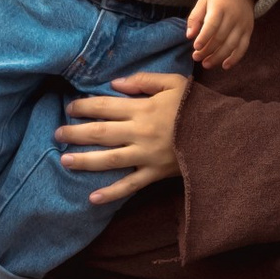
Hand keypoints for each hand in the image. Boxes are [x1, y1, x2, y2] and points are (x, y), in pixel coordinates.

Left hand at [56, 67, 187, 203]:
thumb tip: (115, 84)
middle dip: (76, 132)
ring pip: (109, 159)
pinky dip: (111, 193)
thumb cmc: (198, 106)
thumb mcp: (174, 83)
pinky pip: (130, 185)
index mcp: (143, 108)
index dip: (85, 107)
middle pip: (101, 132)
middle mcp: (140, 132)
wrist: (222, 134)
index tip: (70, 108)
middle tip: (57, 133)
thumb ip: (144, 80)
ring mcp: (146, 155)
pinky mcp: (155, 174)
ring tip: (64, 160)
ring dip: (85, 160)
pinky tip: (92, 198)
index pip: (106, 107)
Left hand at [186, 0, 255, 72]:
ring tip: (206, 64)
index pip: (212, 24)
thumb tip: (189, 36)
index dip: (204, 37)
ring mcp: (242, 25)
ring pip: (231, 45)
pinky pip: (243, 47)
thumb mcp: (203, 1)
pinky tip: (225, 66)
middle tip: (196, 57)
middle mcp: (233, 16)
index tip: (196, 47)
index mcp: (220, 7)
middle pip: (220, 37)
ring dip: (218, 57)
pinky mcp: (248, 31)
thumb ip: (194, 17)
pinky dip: (235, 58)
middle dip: (207, 50)